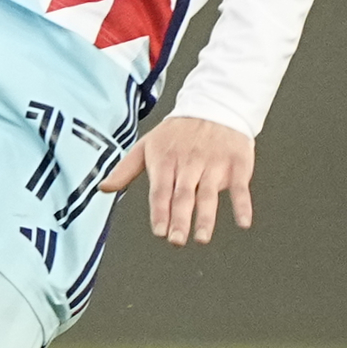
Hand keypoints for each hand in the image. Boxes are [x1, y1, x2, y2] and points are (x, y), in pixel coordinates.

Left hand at [100, 117, 255, 245]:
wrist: (214, 107)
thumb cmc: (177, 132)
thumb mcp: (146, 145)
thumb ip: (125, 169)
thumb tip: (104, 188)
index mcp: (166, 160)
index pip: (161, 190)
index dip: (160, 211)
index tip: (159, 231)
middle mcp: (189, 164)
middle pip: (183, 195)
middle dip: (179, 219)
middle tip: (176, 240)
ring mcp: (214, 165)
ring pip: (208, 194)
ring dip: (206, 217)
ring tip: (202, 237)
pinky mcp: (237, 166)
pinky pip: (240, 187)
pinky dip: (242, 205)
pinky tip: (243, 221)